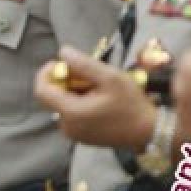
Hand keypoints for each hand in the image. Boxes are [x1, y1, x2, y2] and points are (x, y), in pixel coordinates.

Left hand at [34, 46, 157, 149]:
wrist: (149, 131)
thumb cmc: (131, 104)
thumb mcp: (110, 77)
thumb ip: (83, 64)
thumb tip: (63, 52)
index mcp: (71, 112)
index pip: (41, 90)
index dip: (47, 72)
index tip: (63, 63)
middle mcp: (67, 127)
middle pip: (52, 96)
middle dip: (65, 80)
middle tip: (88, 75)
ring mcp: (74, 134)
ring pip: (62, 104)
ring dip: (74, 91)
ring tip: (98, 87)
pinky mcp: (82, 137)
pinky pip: (71, 115)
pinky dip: (79, 102)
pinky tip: (99, 99)